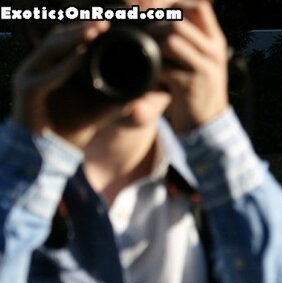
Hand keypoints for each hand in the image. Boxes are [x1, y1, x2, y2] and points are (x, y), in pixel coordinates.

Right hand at [11, 21, 129, 147]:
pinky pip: (46, 75)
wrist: (48, 154)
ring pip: (51, 48)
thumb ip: (119, 101)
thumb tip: (146, 93)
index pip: (71, 38)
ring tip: (96, 30)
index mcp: (56, 66)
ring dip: (74, 38)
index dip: (88, 28)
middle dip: (83, 27)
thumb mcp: (100, 111)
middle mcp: (40, 66)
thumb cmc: (71, 130)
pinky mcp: (26, 91)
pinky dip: (64, 65)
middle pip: (60, 36)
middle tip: (106, 21)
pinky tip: (80, 58)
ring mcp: (30, 76)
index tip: (112, 23)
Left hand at [152, 0, 229, 133]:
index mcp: (216, 42)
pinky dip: (150, 71)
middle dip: (154, 28)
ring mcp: (204, 69)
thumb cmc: (198, 90)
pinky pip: (163, 68)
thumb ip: (190, 39)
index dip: (174, 7)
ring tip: (145, 57)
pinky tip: (148, 78)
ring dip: (151, 47)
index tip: (156, 17)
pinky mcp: (191, 86)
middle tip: (144, 40)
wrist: (208, 125)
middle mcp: (213, 52)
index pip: (199, 8)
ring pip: (171, 41)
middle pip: (178, 22)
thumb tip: (160, 13)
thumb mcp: (202, 60)